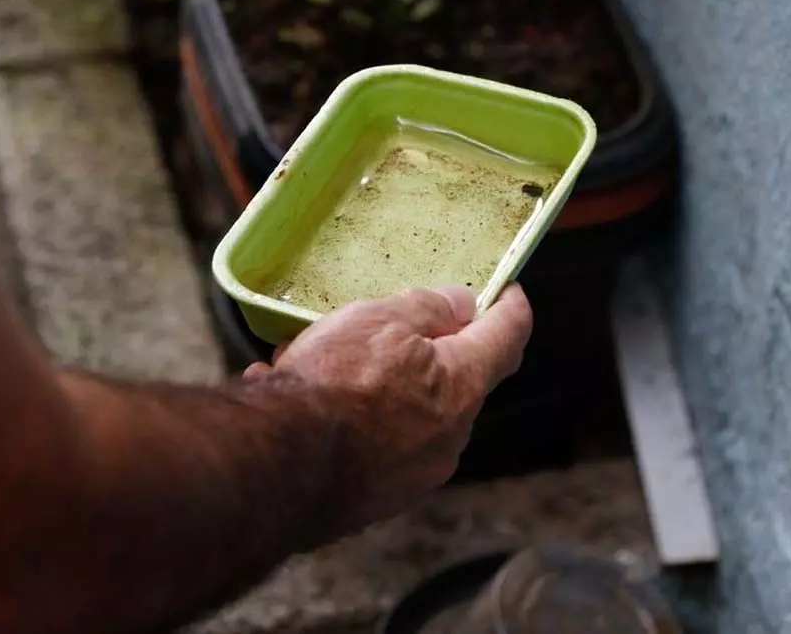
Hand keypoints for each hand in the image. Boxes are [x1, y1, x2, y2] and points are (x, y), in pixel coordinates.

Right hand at [243, 284, 532, 533]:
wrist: (280, 468)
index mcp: (463, 385)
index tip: (507, 291)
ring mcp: (416, 474)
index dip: (510, 307)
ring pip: (406, 414)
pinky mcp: (378, 499)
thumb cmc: (335, 384)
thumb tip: (461, 305)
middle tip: (383, 327)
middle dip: (423, 352)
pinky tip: (300, 404)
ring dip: (375, 387)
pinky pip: (372, 446)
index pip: (508, 337)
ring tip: (318, 366)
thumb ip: (427, 309)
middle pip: (453, 381)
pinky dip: (349, 423)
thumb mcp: (379, 321)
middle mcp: (451, 437)